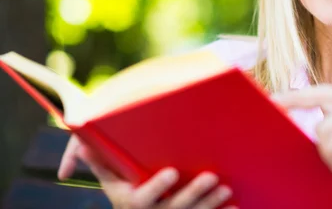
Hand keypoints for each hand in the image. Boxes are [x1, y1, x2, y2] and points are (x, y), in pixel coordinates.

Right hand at [58, 136, 236, 208]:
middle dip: (194, 194)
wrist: (140, 205)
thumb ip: (98, 159)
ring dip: (211, 204)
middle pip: (173, 208)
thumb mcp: (108, 173)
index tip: (172, 172)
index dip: (157, 187)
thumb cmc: (124, 181)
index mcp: (130, 202)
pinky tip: (236, 206)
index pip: (142, 199)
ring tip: (227, 189)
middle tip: (212, 177)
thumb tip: (82, 144)